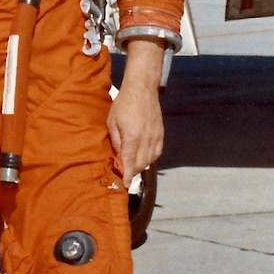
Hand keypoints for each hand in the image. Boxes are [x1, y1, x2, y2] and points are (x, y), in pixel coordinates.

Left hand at [107, 39, 165, 186]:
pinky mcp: (161, 134)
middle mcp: (146, 139)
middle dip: (132, 171)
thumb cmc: (123, 104)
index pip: (130, 162)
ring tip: (132, 164)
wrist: (142, 89)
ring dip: (140, 166)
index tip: (125, 184)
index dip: (128, 175)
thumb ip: (116, 141)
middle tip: (124, 172)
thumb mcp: (112, 122)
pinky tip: (143, 157)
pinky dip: (150, 159)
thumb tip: (118, 158)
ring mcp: (155, 136)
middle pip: (141, 164)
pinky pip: (157, 153)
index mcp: (132, 136)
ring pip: (150, 160)